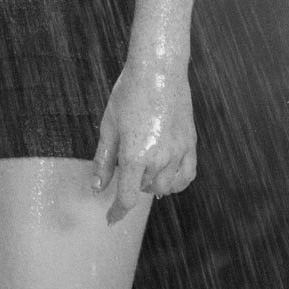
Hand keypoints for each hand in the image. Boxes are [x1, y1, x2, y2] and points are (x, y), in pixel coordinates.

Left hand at [92, 60, 196, 224]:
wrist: (159, 70)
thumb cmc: (128, 95)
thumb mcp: (109, 127)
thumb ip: (104, 161)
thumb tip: (97, 188)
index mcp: (135, 155)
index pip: (128, 198)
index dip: (118, 212)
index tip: (111, 218)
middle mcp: (159, 158)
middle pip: (146, 190)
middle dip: (133, 186)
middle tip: (125, 165)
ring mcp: (178, 152)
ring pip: (167, 186)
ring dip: (153, 184)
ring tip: (144, 168)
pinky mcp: (190, 143)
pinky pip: (187, 175)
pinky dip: (177, 182)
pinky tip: (167, 176)